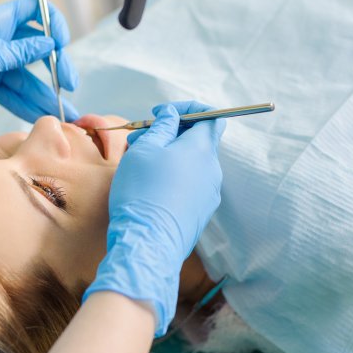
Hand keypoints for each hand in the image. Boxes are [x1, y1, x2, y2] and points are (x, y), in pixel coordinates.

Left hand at [0, 0, 78, 143]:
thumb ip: (18, 52)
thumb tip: (49, 43)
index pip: (31, 10)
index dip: (52, 22)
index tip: (63, 43)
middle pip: (36, 48)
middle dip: (55, 66)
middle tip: (69, 85)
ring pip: (27, 77)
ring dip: (45, 93)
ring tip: (64, 113)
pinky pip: (14, 93)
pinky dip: (27, 104)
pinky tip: (42, 115)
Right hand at [83, 101, 225, 336]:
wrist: (147, 242)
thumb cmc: (142, 191)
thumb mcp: (145, 149)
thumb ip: (162, 127)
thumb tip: (173, 115)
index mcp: (202, 149)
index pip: (210, 117)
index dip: (186, 110)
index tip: (161, 113)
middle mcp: (212, 170)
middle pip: (198, 141)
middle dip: (170, 134)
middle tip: (140, 139)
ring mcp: (209, 194)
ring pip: (192, 165)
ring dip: (169, 157)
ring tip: (140, 164)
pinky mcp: (200, 213)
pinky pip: (190, 186)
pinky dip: (173, 178)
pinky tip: (149, 187)